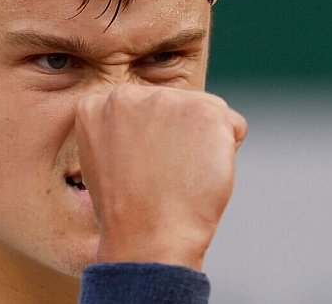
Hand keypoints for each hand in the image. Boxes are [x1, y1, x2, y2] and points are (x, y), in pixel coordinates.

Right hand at [75, 84, 247, 270]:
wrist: (148, 237)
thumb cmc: (129, 211)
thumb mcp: (105, 158)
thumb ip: (122, 129)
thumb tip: (152, 121)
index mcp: (96, 105)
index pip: (143, 106)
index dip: (151, 140)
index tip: (141, 168)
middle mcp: (127, 94)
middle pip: (176, 104)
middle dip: (178, 136)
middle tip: (162, 174)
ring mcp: (165, 100)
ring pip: (207, 113)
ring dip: (203, 143)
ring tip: (180, 175)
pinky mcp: (204, 111)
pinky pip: (235, 126)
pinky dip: (228, 152)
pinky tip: (201, 173)